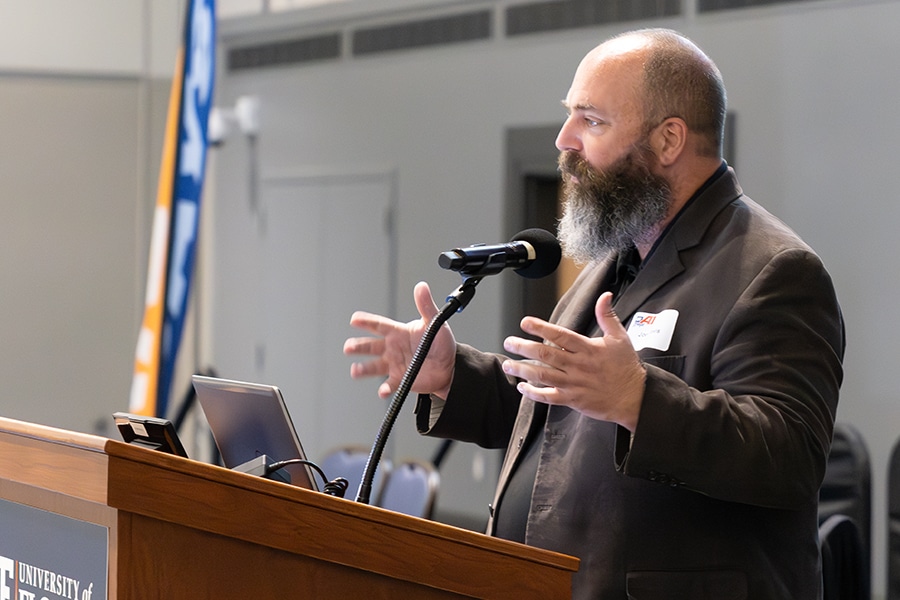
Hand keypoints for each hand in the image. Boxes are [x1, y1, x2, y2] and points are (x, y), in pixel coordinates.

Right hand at [343, 281, 456, 399]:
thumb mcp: (434, 322)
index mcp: (398, 333)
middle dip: (358, 347)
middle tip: (348, 348)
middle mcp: (392, 348)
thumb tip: (422, 286)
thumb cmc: (441, 343)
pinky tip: (382, 390)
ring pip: (375, 366)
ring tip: (355, 371)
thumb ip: (426, 305)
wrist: (450, 366)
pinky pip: (390, 384)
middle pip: (371, 346)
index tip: (354, 319)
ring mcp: (394, 364)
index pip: (379, 325)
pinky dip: (385, 388)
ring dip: (364, 369)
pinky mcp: (401, 379)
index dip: (366, 322)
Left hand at [501, 292, 645, 430]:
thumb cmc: (627, 368)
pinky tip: (522, 387)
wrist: (635, 398)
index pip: (560, 335)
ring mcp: (574, 383)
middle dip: (524, 347)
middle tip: (509, 342)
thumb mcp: (620, 338)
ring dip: (523, 370)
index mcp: (588, 348)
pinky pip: (549, 397)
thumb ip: (607, 316)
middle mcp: (578, 365)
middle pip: (546, 355)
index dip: (541, 328)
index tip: (525, 322)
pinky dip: (534, 393)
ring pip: (543, 376)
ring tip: (508, 364)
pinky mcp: (573, 399)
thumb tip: (605, 296)